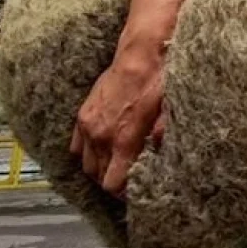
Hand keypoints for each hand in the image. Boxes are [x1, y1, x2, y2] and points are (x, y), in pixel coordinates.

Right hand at [69, 47, 165, 196]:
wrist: (140, 53)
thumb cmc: (158, 81)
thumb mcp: (169, 111)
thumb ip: (163, 135)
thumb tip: (160, 155)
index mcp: (123, 140)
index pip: (113, 184)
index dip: (124, 194)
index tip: (135, 193)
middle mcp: (101, 136)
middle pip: (99, 177)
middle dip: (113, 183)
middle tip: (128, 181)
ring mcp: (88, 125)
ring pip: (86, 164)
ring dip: (100, 170)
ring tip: (116, 168)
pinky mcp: (83, 114)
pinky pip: (76, 145)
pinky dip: (86, 153)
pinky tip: (101, 152)